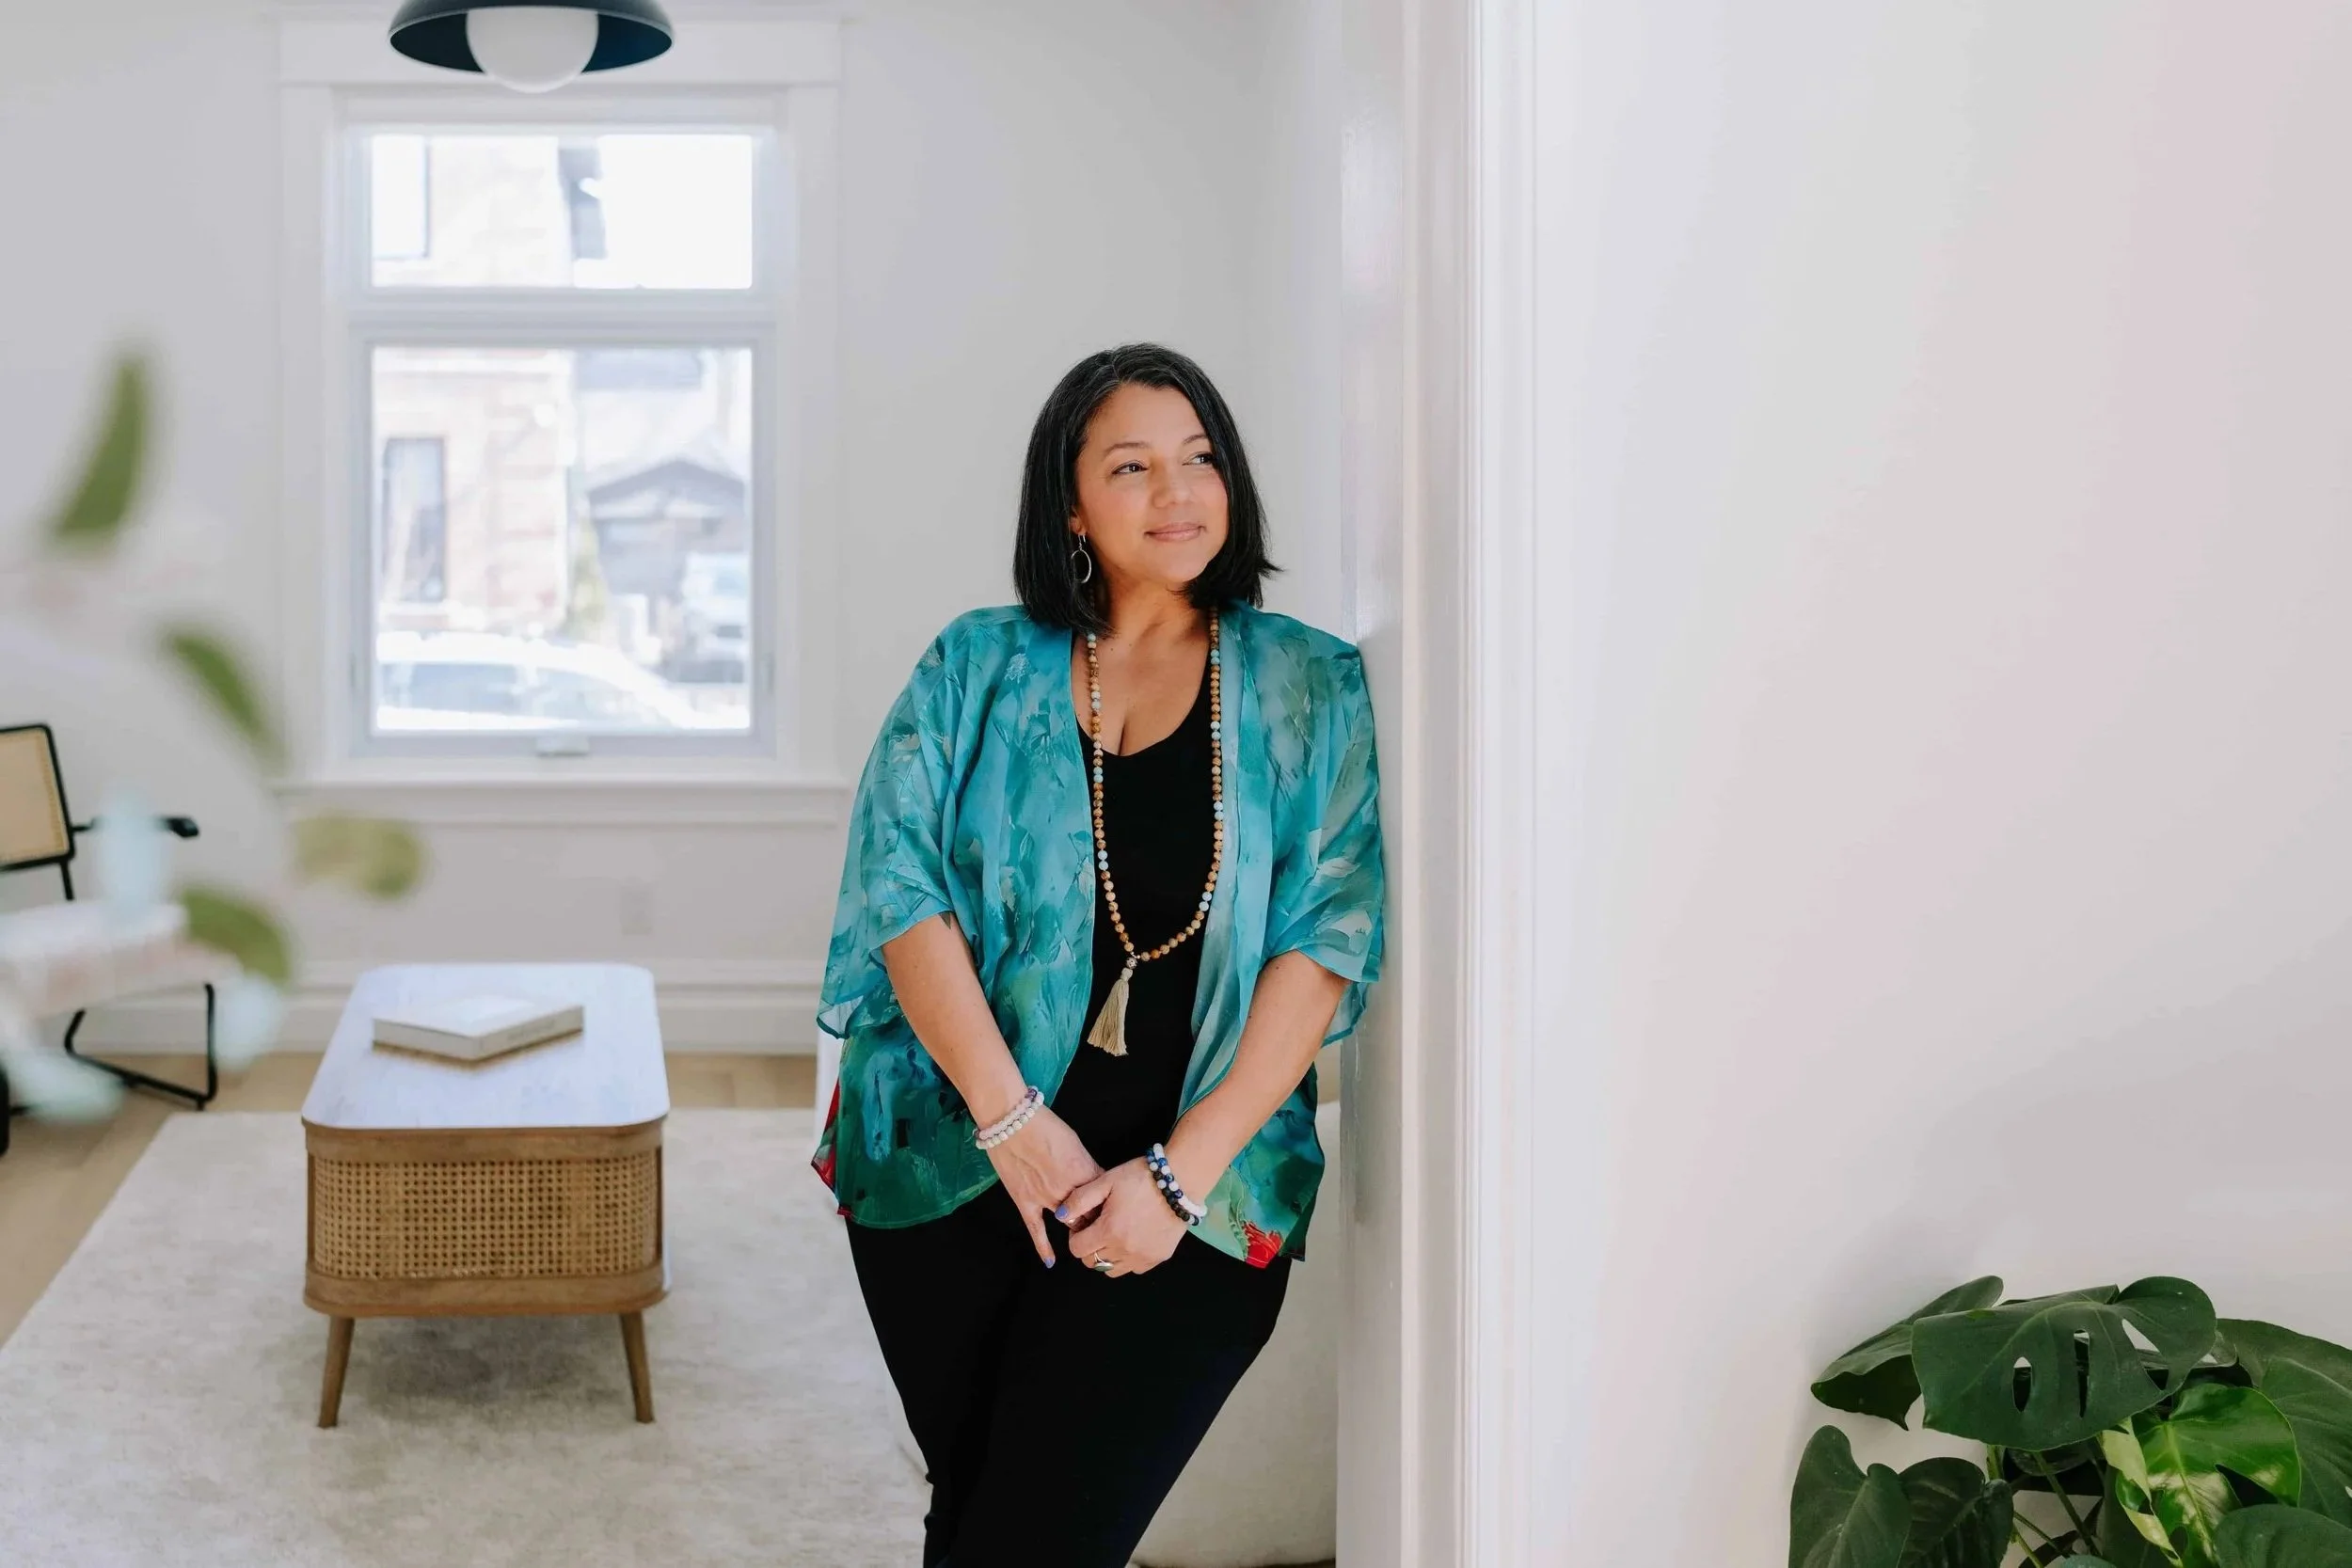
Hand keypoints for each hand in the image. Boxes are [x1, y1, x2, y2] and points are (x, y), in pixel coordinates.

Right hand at [985, 1105, 1102, 1266]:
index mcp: (1085, 1172)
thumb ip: (1086, 1166)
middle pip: (1090, 1214)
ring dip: (1077, 1229)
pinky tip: (1051, 1262)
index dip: (1111, 1206)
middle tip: (1103, 1227)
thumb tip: (1093, 1180)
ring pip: (1068, 1223)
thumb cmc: (1045, 1125)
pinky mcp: (1025, 1202)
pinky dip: (1044, 1248)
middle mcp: (1069, 1190)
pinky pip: (1036, 1230)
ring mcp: (1045, 1198)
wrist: (1011, 1120)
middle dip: (1098, 1221)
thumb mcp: (1076, 1143)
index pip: (1105, 1199)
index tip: (1115, 1211)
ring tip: (1085, 1237)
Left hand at [1058, 1158, 1188, 1277]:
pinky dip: (1129, 1260)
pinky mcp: (1159, 1257)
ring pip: (1112, 1270)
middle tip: (1099, 1229)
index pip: (1077, 1250)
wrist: (1179, 1181)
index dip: (1076, 1237)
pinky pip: (1135, 1269)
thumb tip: (1060, 1216)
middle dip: (1090, 1248)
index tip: (1085, 1224)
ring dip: (1108, 1257)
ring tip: (1115, 1236)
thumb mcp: (1106, 1181)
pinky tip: (1133, 1240)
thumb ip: (1079, 1200)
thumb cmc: (1140, 1178)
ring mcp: (1143, 1257)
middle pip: (1093, 1263)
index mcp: (1108, 1231)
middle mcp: (1124, 1250)